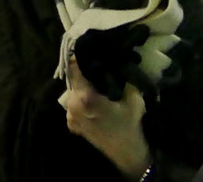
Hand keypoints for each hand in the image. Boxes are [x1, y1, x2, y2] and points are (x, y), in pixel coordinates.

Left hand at [64, 60, 149, 179]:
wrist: (127, 154)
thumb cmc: (130, 125)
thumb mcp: (133, 97)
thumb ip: (121, 77)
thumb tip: (116, 60)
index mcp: (85, 97)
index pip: (75, 67)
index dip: (81, 56)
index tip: (90, 50)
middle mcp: (72, 104)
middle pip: (73, 79)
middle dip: (84, 72)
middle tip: (96, 66)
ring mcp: (70, 115)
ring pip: (73, 92)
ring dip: (82, 87)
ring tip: (96, 84)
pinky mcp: (71, 124)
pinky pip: (73, 105)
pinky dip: (81, 100)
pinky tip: (94, 101)